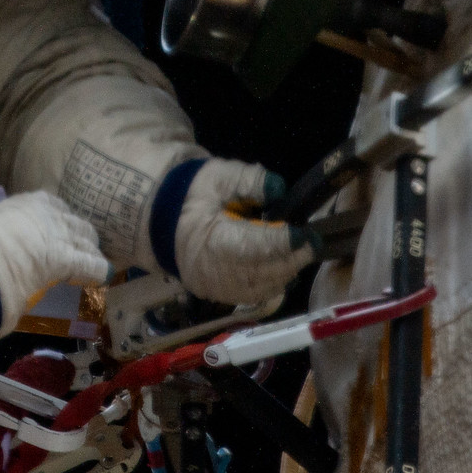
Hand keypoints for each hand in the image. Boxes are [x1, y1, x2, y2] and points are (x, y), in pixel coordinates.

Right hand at [0, 191, 108, 333]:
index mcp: (27, 203)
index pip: (52, 205)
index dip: (59, 217)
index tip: (60, 224)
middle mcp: (50, 213)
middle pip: (74, 220)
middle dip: (80, 232)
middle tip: (82, 242)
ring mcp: (61, 234)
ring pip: (85, 239)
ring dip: (90, 249)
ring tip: (94, 257)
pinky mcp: (68, 258)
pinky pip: (90, 264)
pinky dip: (98, 270)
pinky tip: (105, 276)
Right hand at [170, 159, 312, 304]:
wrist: (160, 219)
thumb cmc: (191, 196)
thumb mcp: (217, 177)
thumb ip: (249, 180)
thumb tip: (278, 188)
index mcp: (210, 239)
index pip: (254, 246)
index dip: (284, 241)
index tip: (306, 233)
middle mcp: (213, 271)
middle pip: (262, 272)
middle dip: (292, 257)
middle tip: (311, 242)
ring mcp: (215, 288)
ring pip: (262, 288)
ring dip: (285, 271)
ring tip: (298, 252)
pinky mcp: (218, 295)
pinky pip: (253, 296)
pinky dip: (272, 283)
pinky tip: (281, 267)